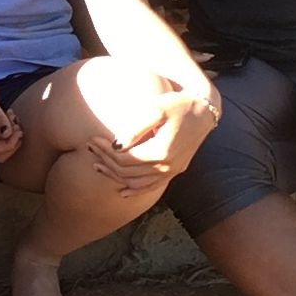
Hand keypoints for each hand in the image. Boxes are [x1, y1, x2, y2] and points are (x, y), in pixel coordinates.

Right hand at [0, 62, 21, 163]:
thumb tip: (6, 134)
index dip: (10, 145)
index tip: (15, 129)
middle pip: (1, 154)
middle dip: (14, 143)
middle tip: (17, 126)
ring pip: (3, 144)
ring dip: (13, 135)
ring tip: (14, 119)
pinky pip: (2, 132)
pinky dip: (11, 126)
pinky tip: (10, 113)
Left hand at [88, 91, 215, 195]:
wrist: (205, 110)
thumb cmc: (179, 104)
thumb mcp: (157, 109)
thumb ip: (136, 128)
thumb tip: (116, 145)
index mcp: (161, 152)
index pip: (124, 159)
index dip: (105, 151)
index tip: (92, 138)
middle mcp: (167, 167)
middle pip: (127, 172)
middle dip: (106, 160)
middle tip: (90, 147)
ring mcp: (172, 171)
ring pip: (137, 183)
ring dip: (115, 176)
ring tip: (96, 165)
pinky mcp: (175, 171)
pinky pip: (151, 187)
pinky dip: (135, 190)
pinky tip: (122, 191)